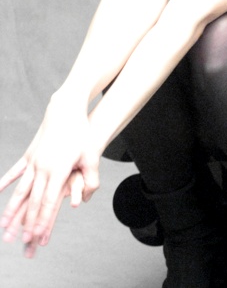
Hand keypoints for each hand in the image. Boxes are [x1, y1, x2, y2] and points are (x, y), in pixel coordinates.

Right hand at [0, 100, 100, 252]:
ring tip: (3, 227)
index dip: (42, 220)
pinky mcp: (29, 155)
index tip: (36, 237)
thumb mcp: (91, 155)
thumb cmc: (81, 134)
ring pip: (21, 190)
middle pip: (34, 201)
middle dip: (27, 222)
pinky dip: (5, 183)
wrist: (65, 111)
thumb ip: (91, 178)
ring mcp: (34, 161)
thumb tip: (86, 199)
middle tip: (22, 241)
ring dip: (12, 210)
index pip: (50, 201)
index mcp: (59, 170)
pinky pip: (15, 172)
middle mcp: (43, 168)